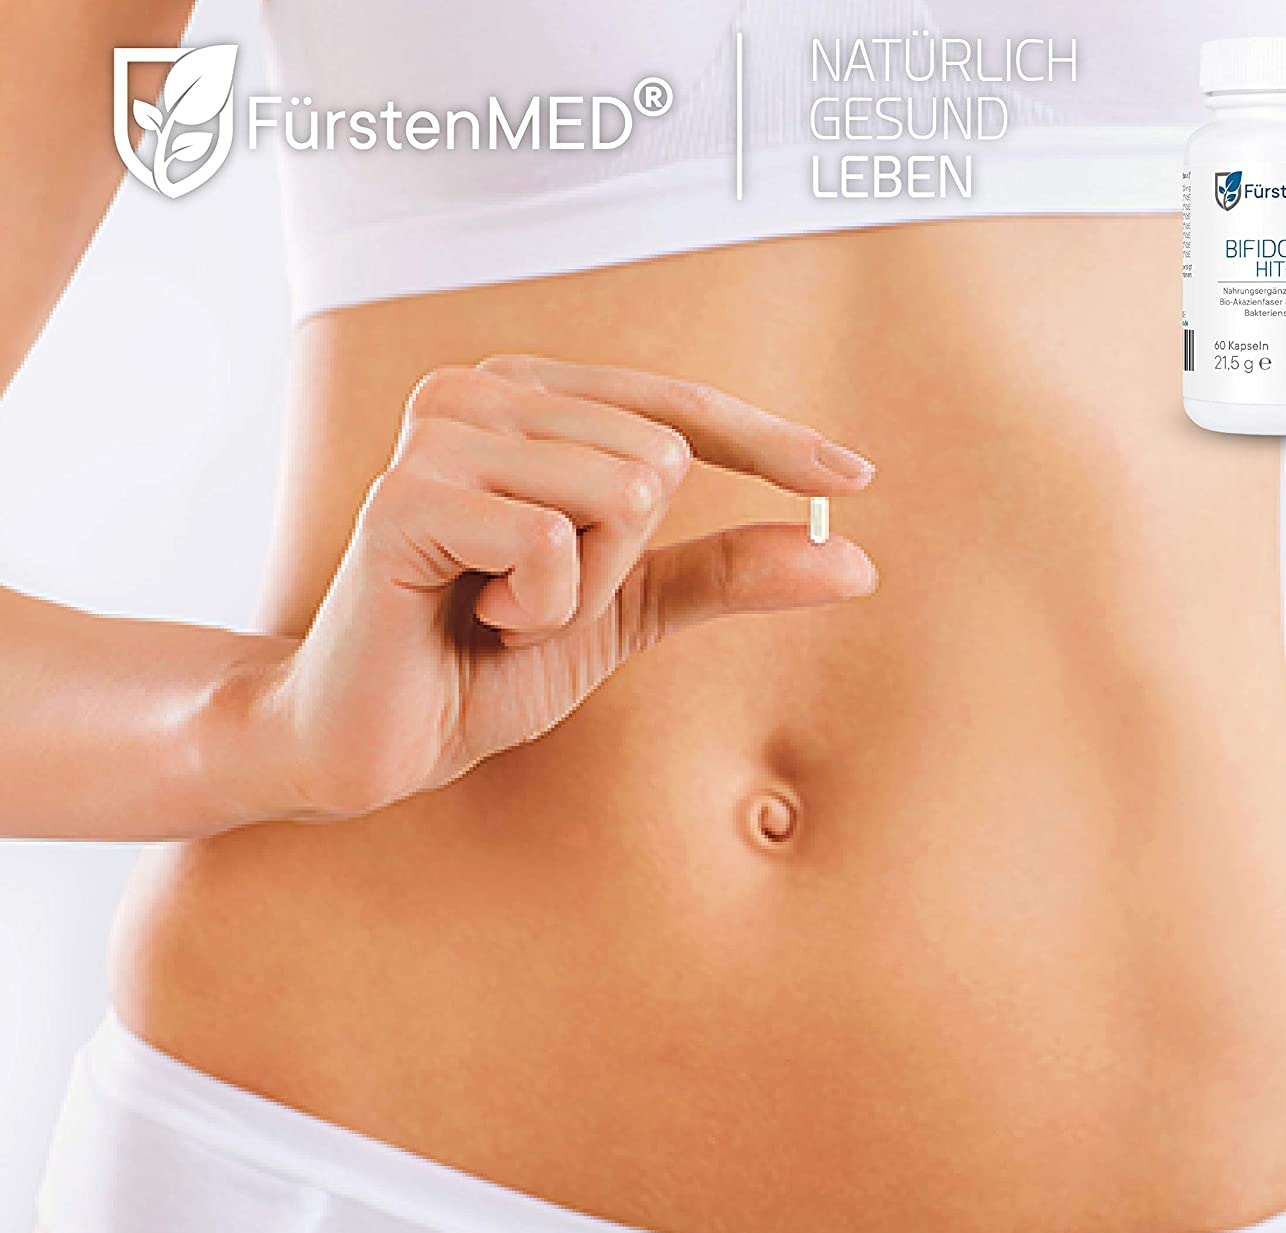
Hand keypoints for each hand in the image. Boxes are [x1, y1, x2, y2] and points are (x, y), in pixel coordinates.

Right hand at [261, 354, 878, 818]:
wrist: (379, 735)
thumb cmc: (488, 660)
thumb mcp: (630, 611)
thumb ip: (727, 573)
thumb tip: (855, 559)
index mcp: (530, 401)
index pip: (678, 407)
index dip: (769, 443)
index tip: (853, 475)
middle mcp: (481, 392)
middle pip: (660, 461)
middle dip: (621, 566)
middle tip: (536, 603)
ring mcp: (437, 434)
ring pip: (619, 494)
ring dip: (581, 591)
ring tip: (502, 609)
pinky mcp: (405, 496)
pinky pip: (553, 544)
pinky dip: (539, 609)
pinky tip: (474, 617)